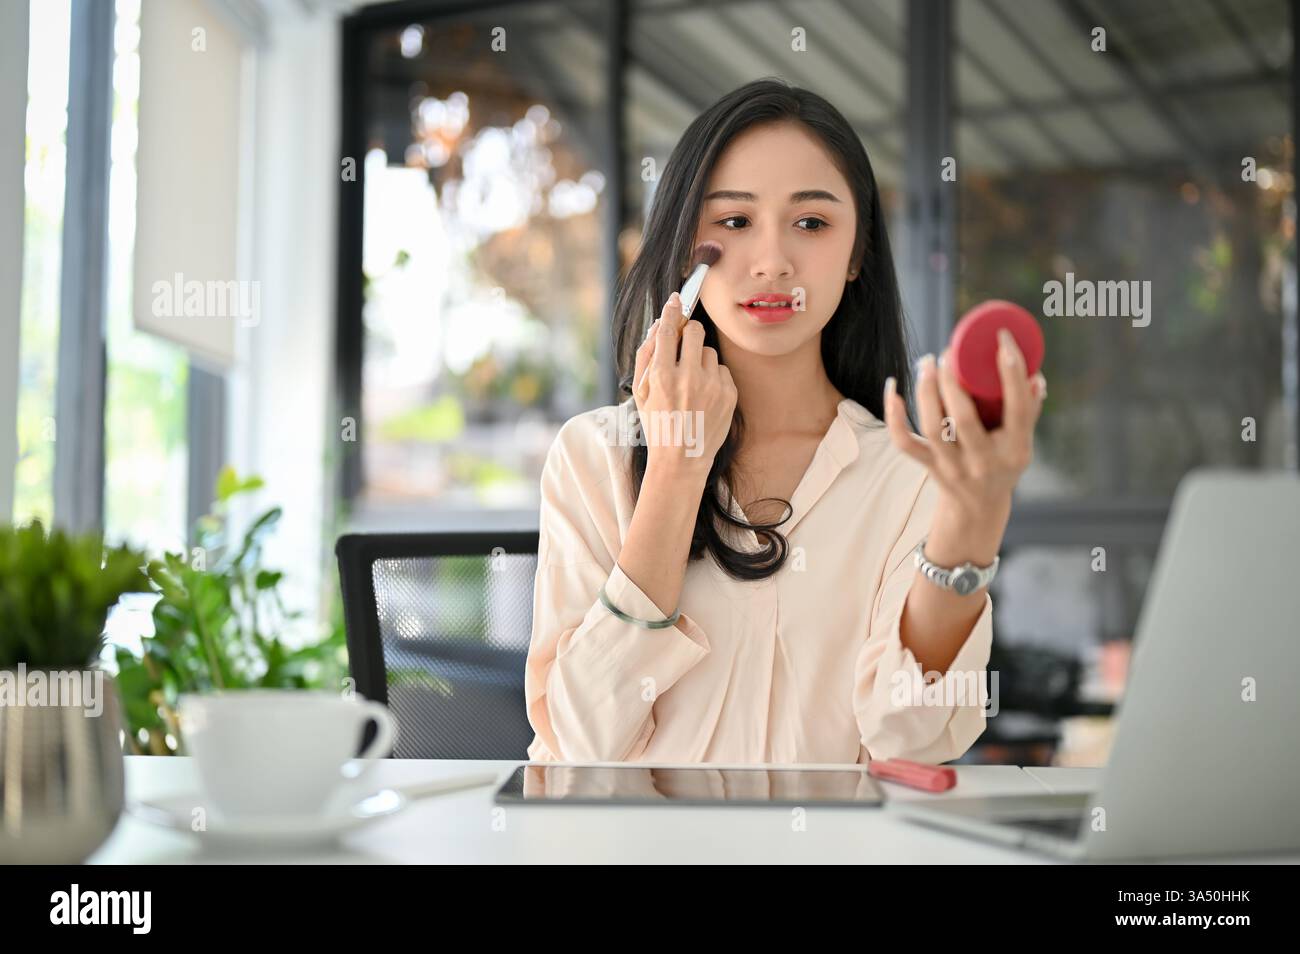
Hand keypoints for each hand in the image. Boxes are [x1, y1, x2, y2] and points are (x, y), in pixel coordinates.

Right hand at [632, 291, 736, 474]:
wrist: (681, 460)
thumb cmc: (657, 424)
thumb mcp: (641, 392)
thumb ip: (646, 356)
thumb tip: (658, 325)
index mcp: (662, 376)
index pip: (668, 330)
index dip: (672, 311)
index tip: (676, 299)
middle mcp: (688, 378)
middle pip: (695, 331)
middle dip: (689, 332)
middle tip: (684, 342)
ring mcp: (712, 386)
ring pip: (710, 351)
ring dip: (701, 359)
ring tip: (692, 383)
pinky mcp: (729, 394)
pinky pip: (722, 370)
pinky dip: (714, 377)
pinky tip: (704, 396)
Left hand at [883, 329, 1046, 519]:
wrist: (977, 510)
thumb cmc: (1003, 465)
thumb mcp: (1024, 443)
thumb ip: (1028, 410)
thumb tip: (1034, 374)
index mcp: (1015, 450)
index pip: (1017, 408)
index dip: (1012, 372)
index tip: (1002, 340)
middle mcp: (983, 461)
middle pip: (964, 419)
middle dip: (953, 382)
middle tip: (948, 352)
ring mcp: (953, 467)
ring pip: (932, 428)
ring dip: (926, 392)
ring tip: (926, 363)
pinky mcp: (930, 467)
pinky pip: (905, 442)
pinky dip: (894, 415)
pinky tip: (893, 388)